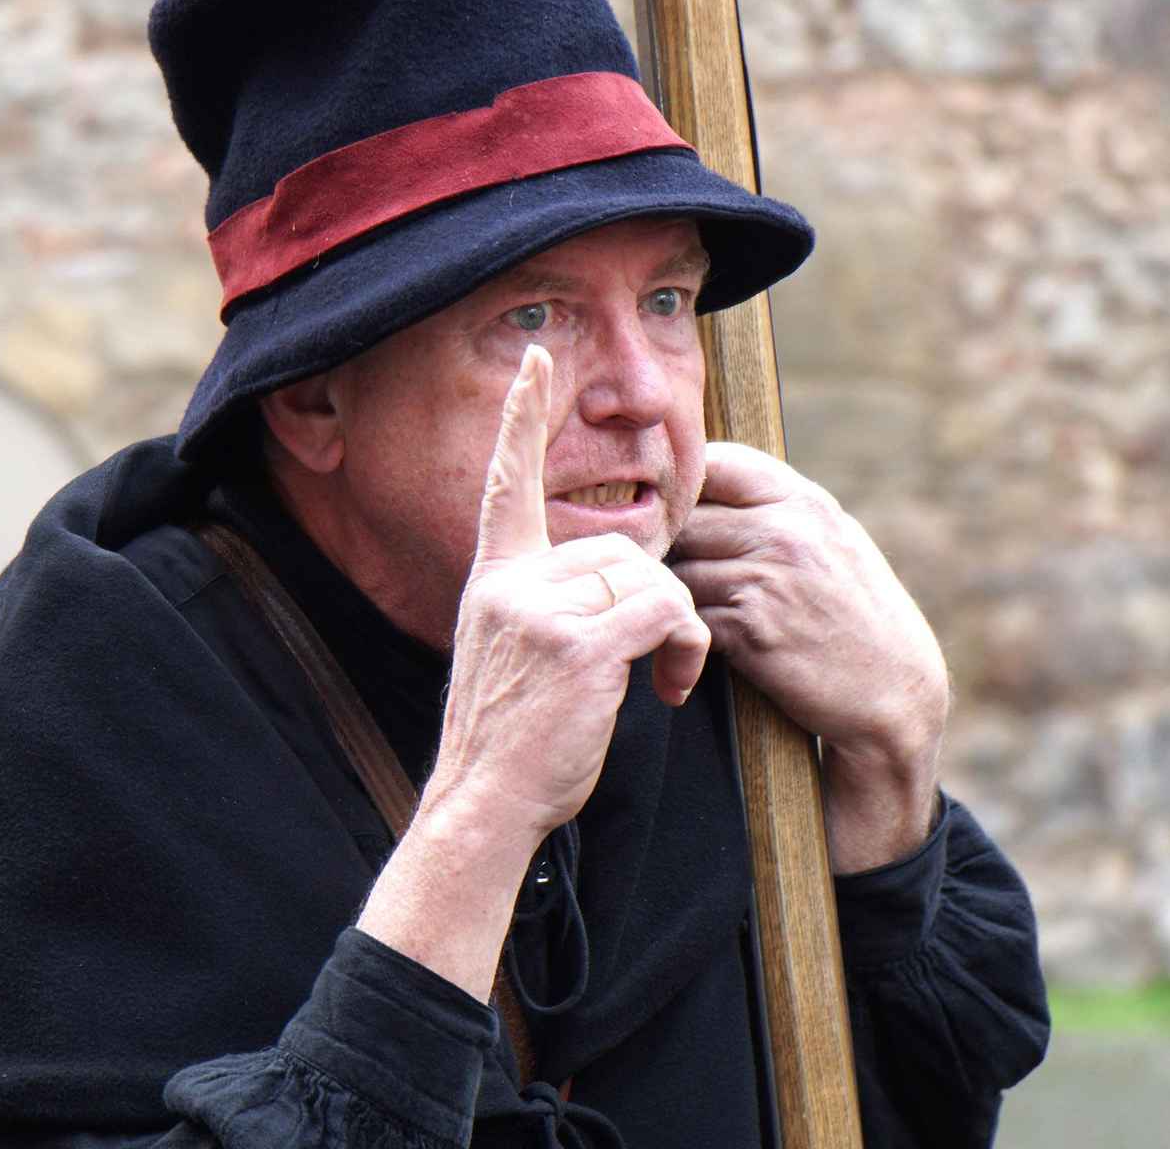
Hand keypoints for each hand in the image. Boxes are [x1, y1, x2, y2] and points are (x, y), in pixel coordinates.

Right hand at [357, 345, 708, 998]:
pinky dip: (685, 648)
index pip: (508, 481)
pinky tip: (668, 689)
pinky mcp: (577, 643)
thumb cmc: (515, 746)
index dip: (521, 417)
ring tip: (664, 683)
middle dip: (659, 603)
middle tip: (665, 665)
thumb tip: (626, 585)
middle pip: (620, 550)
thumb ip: (555, 607)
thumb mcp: (519, 658)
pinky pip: (664, 611)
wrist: (485, 807)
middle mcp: (510, 583)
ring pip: (650, 579)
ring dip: (679, 631)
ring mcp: (539, 610)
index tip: (536, 361)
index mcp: (494, 579)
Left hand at [670, 442, 946, 868]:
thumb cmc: (858, 616)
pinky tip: (693, 644)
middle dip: (667, 545)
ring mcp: (768, 578)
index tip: (672, 515)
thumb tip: (708, 481)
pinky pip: (687, 615)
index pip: (716, 462)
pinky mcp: (751, 629)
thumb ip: (779, 510)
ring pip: (678, 569)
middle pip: (684, 518)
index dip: (684, 486)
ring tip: (675, 612)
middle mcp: (786, 531)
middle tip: (657, 571)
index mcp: (805, 501)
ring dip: (671, 593)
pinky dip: (683, 630)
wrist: (895, 691)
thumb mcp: (834, 541)